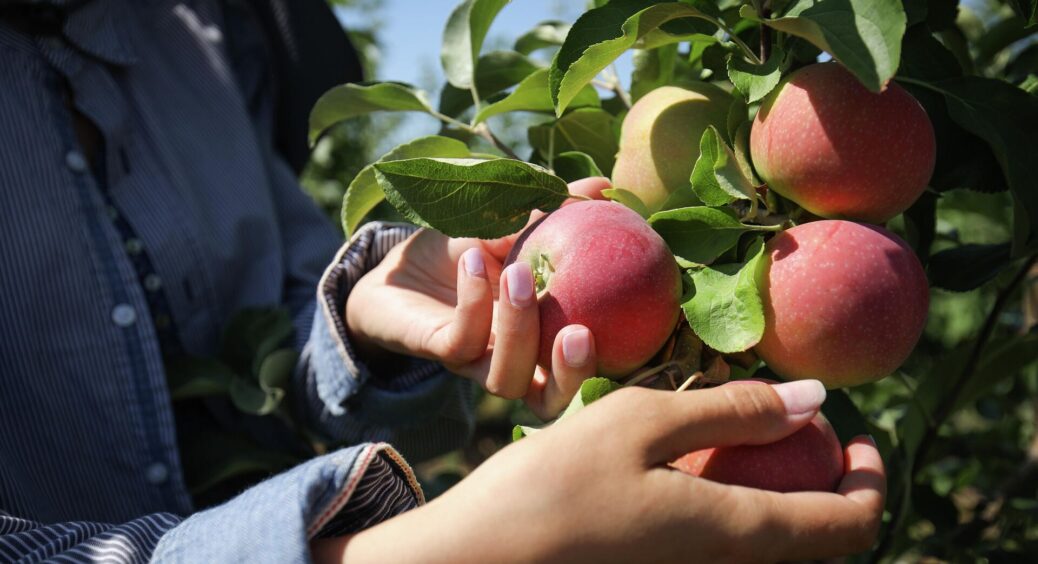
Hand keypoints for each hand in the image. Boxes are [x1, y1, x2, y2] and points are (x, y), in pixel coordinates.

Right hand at [313, 380, 885, 562]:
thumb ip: (731, 411)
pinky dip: (732, 497)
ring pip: (770, 538)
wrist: (477, 558)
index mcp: (737, 533)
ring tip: (738, 427)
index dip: (871, 476)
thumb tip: (815, 401)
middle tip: (792, 417)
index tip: (853, 428)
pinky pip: (726, 538)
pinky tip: (686, 458)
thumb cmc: (553, 485)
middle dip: (824, 475)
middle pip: (816, 536)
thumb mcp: (640, 423)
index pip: (851, 525)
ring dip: (776, 483)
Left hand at [345, 177, 610, 418]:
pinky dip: (474, 299)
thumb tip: (604, 186)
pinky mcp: (437, 352)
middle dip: (570, 375)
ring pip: (505, 379)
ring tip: (518, 272)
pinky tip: (476, 259)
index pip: (585, 371)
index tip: (634, 323)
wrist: (396, 269)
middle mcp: (514, 364)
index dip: (612, 362)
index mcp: (544, 344)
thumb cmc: (463, 252)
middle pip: (551, 400)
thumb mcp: (512, 225)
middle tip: (581, 332)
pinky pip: (460, 339)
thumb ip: (556, 211)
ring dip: (517, 328)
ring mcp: (475, 363)